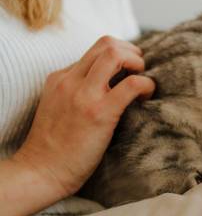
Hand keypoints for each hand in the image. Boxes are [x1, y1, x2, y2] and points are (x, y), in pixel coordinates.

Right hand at [11, 36, 154, 196]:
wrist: (40, 172)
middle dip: (132, 52)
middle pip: (107, 43)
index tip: (130, 72)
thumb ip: (79, 93)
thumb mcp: (60, 108)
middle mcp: (70, 81)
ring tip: (144, 84)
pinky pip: (131, 84)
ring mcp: (83, 95)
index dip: (120, 56)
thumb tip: (113, 86)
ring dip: (138, 63)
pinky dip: (146, 85)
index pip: (96, 50)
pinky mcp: (99, 112)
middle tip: (141, 73)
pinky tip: (147, 98)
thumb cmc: (56, 148)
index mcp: (60, 78)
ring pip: (115, 54)